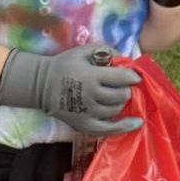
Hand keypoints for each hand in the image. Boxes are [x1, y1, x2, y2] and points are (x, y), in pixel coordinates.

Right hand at [0, 44, 143, 134]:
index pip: (121, 78)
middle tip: (122, 86)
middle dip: (126, 89)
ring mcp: (87, 113)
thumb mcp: (83, 51)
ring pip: (116, 110)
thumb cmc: (65, 65)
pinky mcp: (84, 126)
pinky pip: (109, 130)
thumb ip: (106, 51)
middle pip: (121, 95)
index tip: (136, 77)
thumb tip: (127, 60)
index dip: (133, 77)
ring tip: (118, 97)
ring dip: (121, 103)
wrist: (41, 85)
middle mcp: (90, 96)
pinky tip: (138, 123)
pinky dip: (125, 127)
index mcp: (91, 76)